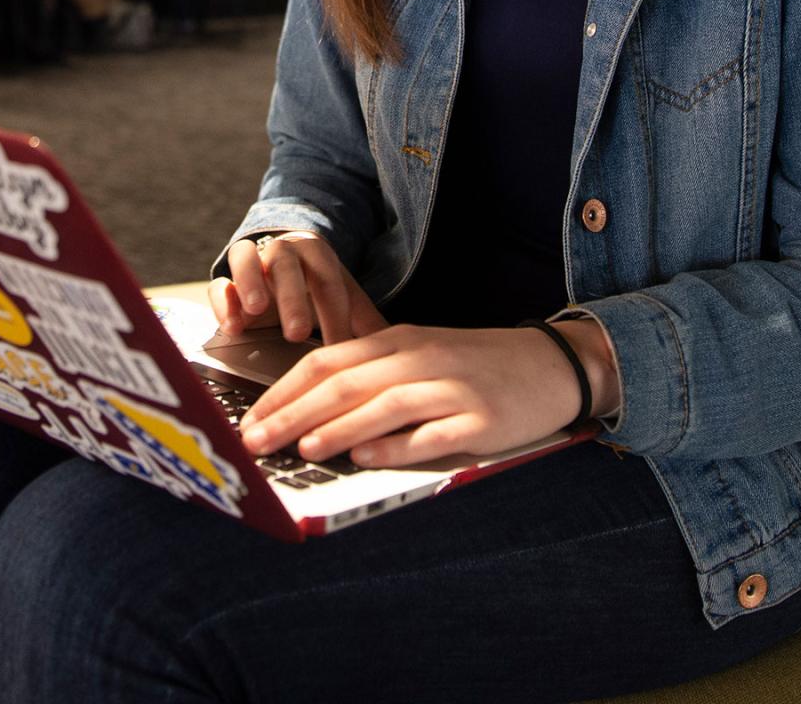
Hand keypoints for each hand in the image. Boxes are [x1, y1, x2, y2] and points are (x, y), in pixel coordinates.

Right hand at [209, 231, 388, 345]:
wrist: (282, 270)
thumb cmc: (318, 291)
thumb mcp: (344, 302)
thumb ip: (365, 324)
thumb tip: (403, 353)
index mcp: (315, 253)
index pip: (327, 275)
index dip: (333, 308)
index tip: (339, 343)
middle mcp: (280, 250)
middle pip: (285, 262)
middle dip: (292, 296)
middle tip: (298, 331)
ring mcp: (250, 263)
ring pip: (245, 257)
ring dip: (250, 282)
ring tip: (255, 311)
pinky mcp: (226, 283)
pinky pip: (219, 283)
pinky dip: (223, 301)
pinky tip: (232, 326)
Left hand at [237, 322, 603, 470]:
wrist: (550, 363)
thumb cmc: (473, 366)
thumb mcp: (419, 358)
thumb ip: (372, 378)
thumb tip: (311, 414)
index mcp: (397, 342)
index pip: (327, 362)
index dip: (284, 391)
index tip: (249, 419)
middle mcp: (419, 359)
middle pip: (346, 382)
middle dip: (293, 413)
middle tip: (256, 442)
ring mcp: (452, 388)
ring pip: (384, 404)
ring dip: (338, 428)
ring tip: (302, 450)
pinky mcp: (482, 419)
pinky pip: (432, 433)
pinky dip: (397, 446)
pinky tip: (368, 458)